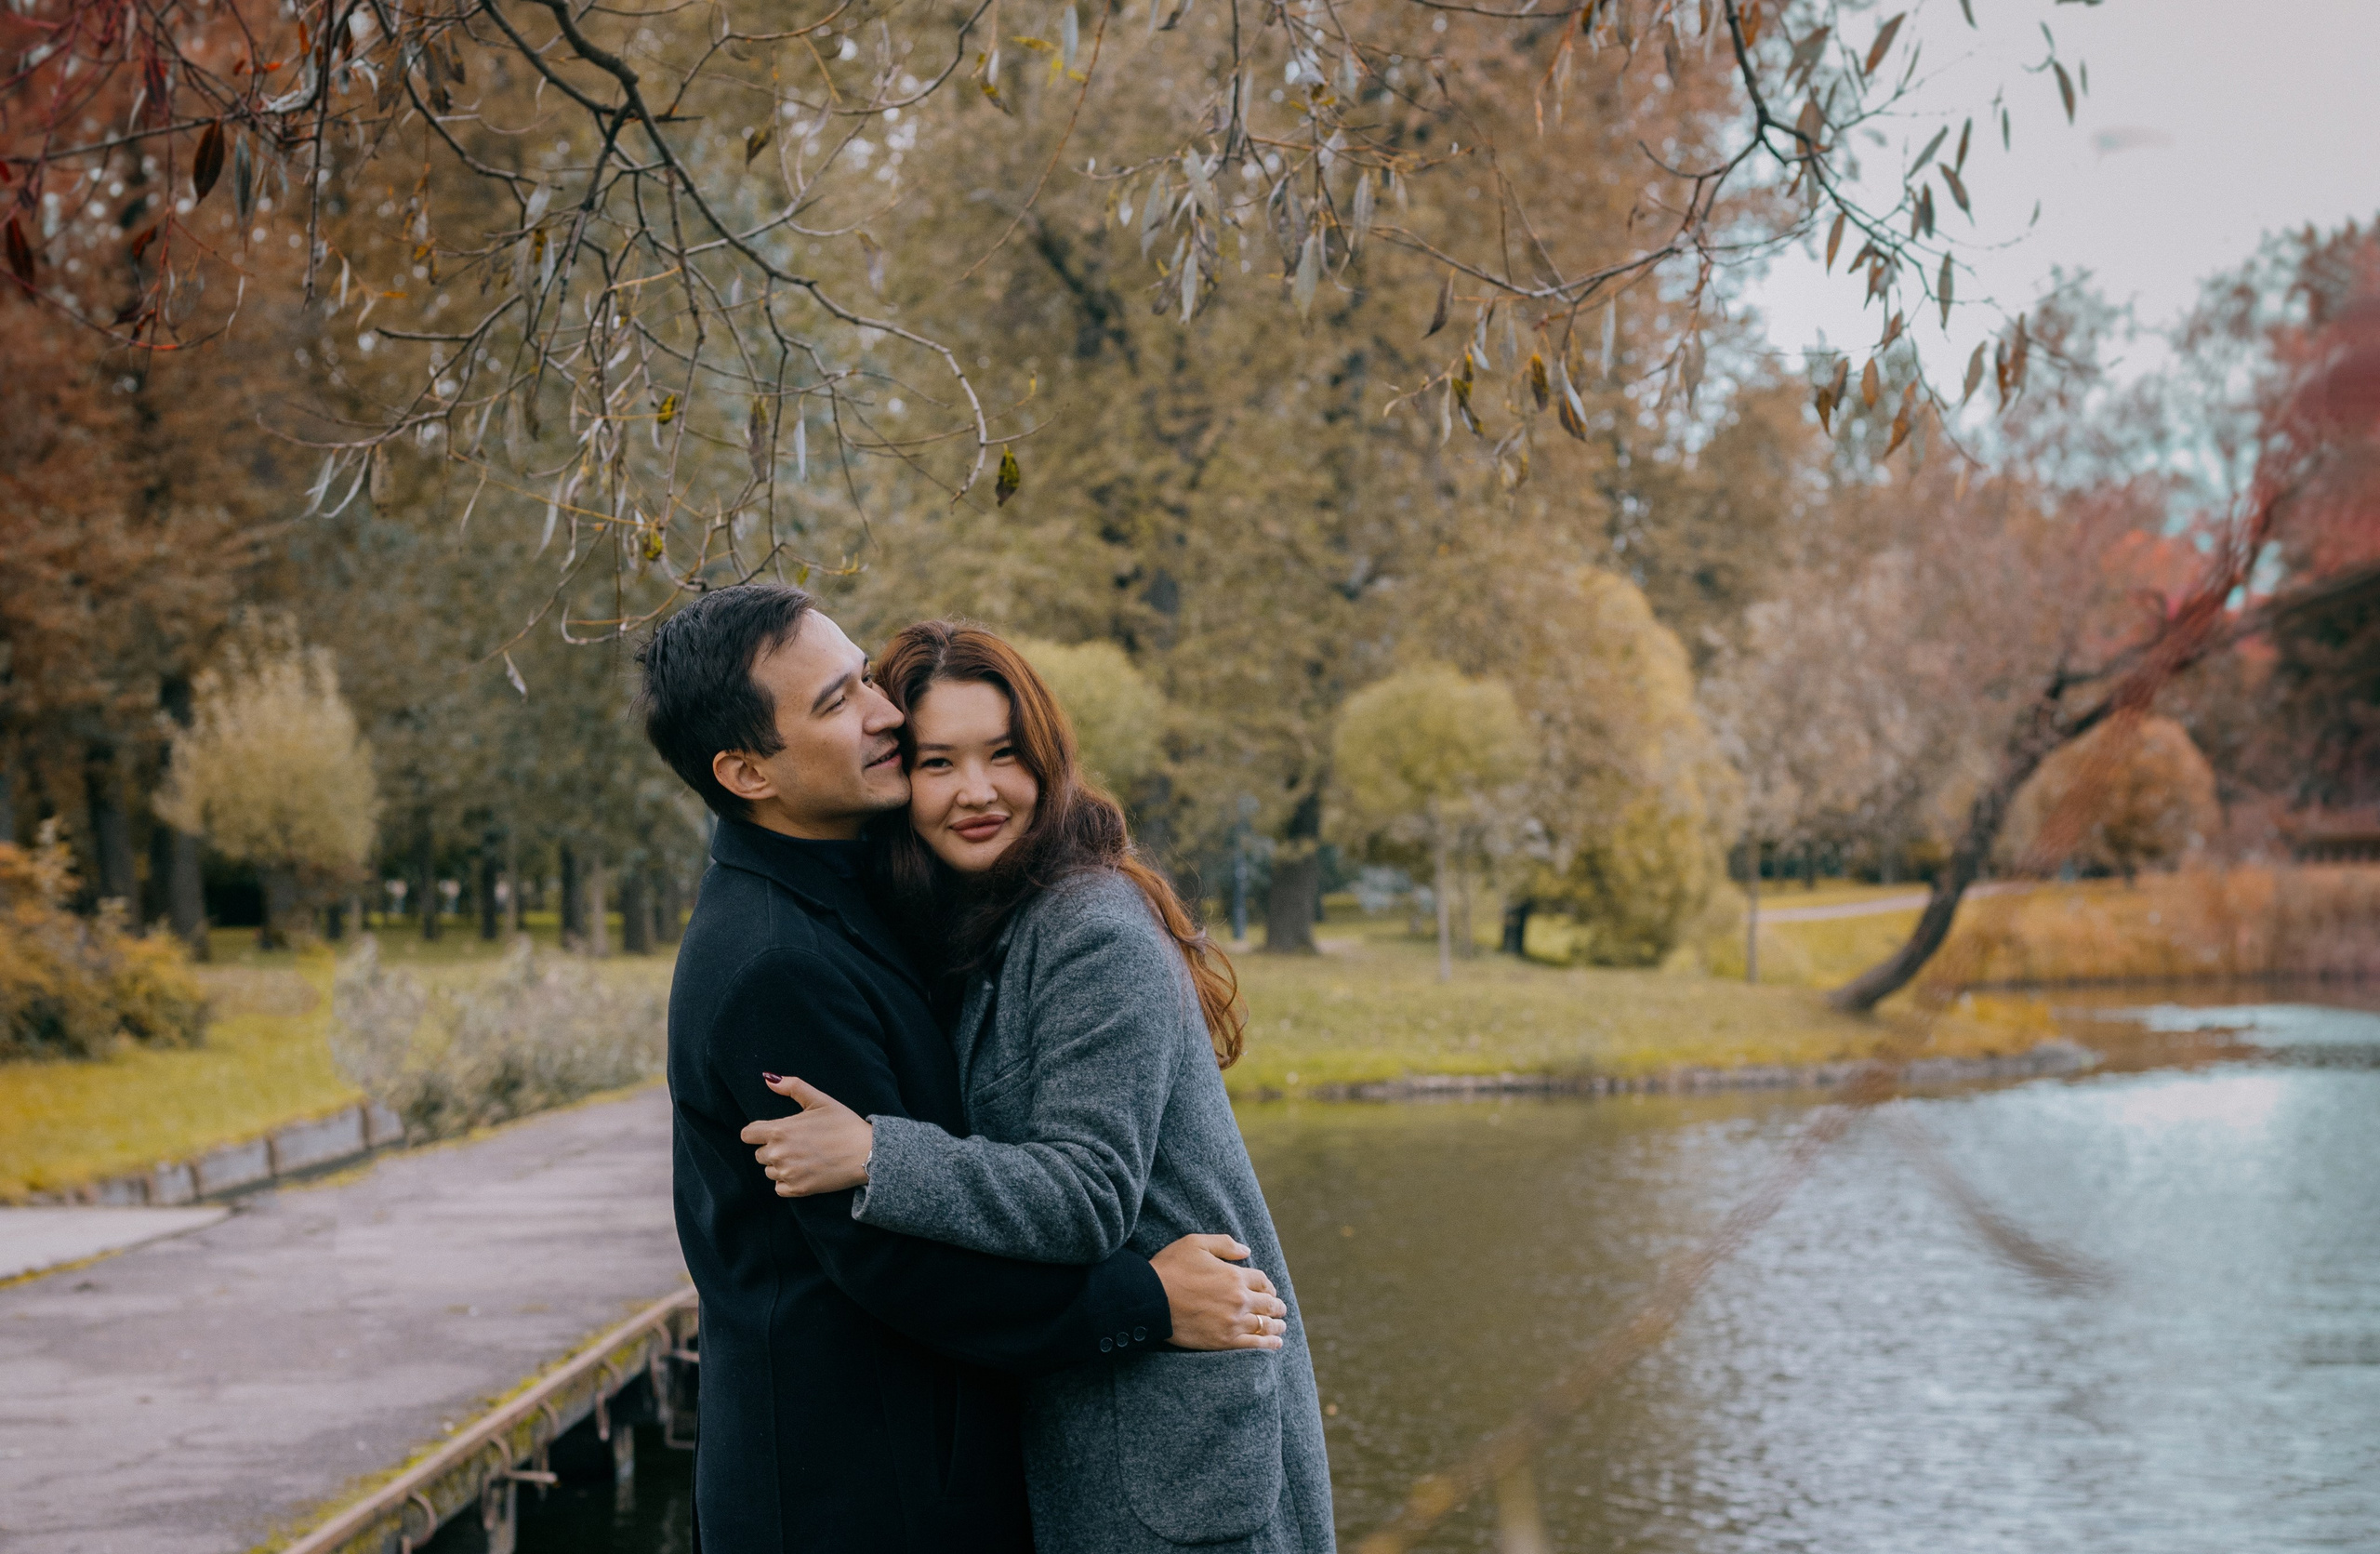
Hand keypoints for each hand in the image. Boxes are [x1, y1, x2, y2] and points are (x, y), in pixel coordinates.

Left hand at [740, 1074, 873, 1196]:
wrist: (867, 1154)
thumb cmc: (844, 1124)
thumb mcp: (820, 1100)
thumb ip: (792, 1087)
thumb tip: (768, 1078)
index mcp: (780, 1130)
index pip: (747, 1135)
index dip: (757, 1132)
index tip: (772, 1132)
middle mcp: (778, 1153)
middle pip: (759, 1154)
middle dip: (773, 1148)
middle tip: (797, 1144)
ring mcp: (787, 1173)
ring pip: (770, 1171)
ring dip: (781, 1166)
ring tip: (804, 1158)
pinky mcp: (797, 1190)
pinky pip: (779, 1188)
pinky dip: (788, 1182)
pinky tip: (804, 1172)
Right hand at [1151, 1233, 1286, 1351]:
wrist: (1150, 1300)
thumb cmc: (1170, 1268)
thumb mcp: (1196, 1243)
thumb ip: (1224, 1245)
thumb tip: (1247, 1251)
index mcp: (1234, 1276)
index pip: (1262, 1281)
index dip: (1268, 1286)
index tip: (1269, 1291)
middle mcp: (1239, 1300)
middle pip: (1268, 1305)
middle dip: (1277, 1307)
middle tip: (1281, 1310)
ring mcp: (1232, 1323)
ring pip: (1264, 1326)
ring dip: (1276, 1326)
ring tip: (1281, 1328)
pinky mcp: (1223, 1341)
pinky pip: (1253, 1345)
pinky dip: (1268, 1344)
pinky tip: (1275, 1344)